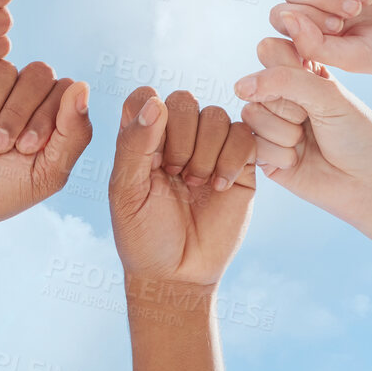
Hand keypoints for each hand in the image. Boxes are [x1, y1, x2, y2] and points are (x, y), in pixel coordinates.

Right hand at [0, 60, 92, 233]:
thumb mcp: (48, 173)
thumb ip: (74, 133)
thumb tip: (83, 87)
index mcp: (50, 109)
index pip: (65, 88)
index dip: (47, 117)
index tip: (26, 150)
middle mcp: (22, 89)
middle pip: (39, 73)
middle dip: (19, 114)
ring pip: (3, 70)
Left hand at [109, 87, 256, 287]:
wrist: (179, 275)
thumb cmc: (144, 235)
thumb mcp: (126, 192)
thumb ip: (134, 144)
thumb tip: (156, 102)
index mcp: (142, 138)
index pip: (145, 95)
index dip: (150, 115)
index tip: (150, 155)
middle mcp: (176, 137)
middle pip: (184, 100)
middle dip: (180, 138)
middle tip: (174, 175)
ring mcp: (210, 149)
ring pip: (216, 115)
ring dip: (206, 152)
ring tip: (195, 184)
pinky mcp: (240, 164)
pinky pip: (244, 135)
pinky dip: (232, 159)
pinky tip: (220, 188)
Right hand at [234, 38, 371, 225]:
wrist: (369, 183)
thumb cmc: (358, 135)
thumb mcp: (329, 96)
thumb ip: (285, 80)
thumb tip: (239, 86)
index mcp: (302, 72)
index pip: (270, 51)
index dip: (285, 69)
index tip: (316, 88)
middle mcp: (282, 96)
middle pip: (256, 85)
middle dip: (289, 107)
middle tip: (313, 120)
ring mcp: (270, 125)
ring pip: (252, 115)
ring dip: (285, 132)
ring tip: (307, 141)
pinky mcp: (262, 154)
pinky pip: (252, 144)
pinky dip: (280, 155)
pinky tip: (298, 160)